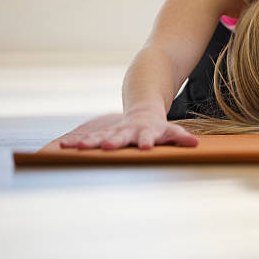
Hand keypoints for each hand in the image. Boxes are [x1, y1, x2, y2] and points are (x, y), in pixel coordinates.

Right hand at [59, 111, 198, 149]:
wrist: (143, 110)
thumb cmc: (158, 127)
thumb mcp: (170, 131)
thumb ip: (180, 137)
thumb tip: (195, 144)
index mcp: (148, 131)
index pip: (149, 137)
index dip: (148, 141)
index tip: (146, 148)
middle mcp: (130, 131)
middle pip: (122, 136)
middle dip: (115, 141)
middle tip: (108, 146)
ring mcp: (116, 132)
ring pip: (102, 136)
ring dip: (91, 142)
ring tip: (76, 148)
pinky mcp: (104, 134)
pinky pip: (89, 139)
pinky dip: (77, 142)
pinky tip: (63, 146)